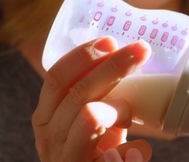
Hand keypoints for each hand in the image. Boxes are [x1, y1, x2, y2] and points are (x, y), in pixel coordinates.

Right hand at [32, 37, 151, 160]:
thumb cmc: (95, 151)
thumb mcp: (93, 121)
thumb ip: (100, 95)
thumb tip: (133, 55)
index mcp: (46, 118)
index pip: (56, 78)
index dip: (83, 56)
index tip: (111, 39)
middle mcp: (49, 139)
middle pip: (77, 93)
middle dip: (112, 67)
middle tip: (141, 50)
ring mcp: (64, 160)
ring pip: (89, 118)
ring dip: (119, 107)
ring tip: (136, 108)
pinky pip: (107, 159)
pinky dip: (128, 153)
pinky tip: (138, 151)